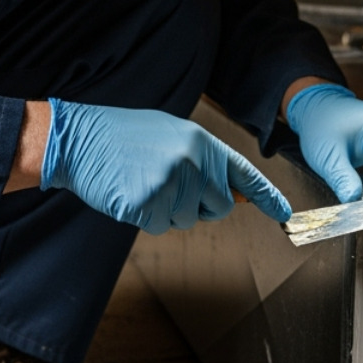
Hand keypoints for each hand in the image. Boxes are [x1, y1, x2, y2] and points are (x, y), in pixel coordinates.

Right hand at [41, 99, 291, 233]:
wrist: (78, 139)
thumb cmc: (123, 137)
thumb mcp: (170, 135)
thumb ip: (202, 159)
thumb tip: (231, 191)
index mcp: (201, 142)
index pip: (245, 174)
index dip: (267, 196)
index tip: (284, 213)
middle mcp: (193, 163)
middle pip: (219, 206)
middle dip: (201, 206)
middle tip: (170, 186)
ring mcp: (171, 185)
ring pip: (187, 220)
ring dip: (168, 211)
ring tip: (143, 182)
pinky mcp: (148, 206)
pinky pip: (159, 227)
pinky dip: (145, 217)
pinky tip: (130, 193)